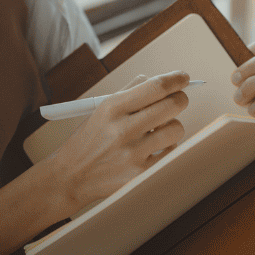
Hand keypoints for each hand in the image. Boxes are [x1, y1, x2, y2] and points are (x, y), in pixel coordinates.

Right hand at [45, 71, 190, 212]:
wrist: (71, 177)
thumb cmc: (90, 140)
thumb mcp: (101, 109)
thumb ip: (130, 91)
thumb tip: (161, 80)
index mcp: (113, 108)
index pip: (155, 87)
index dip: (176, 79)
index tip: (183, 78)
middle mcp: (123, 129)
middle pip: (172, 106)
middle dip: (180, 99)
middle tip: (176, 101)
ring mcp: (133, 154)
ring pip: (176, 129)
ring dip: (172, 126)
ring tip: (158, 129)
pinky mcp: (140, 174)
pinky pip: (171, 152)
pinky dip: (167, 147)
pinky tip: (154, 147)